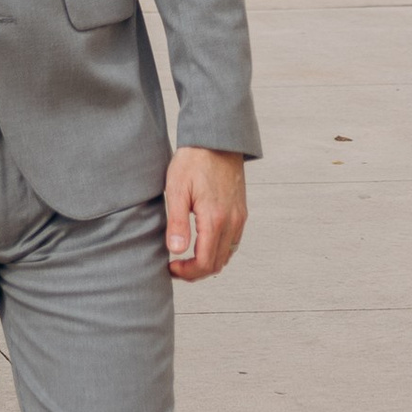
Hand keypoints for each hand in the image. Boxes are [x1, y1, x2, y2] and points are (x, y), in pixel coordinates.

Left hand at [163, 147, 246, 282]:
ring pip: (227, 255)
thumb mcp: (177, 188)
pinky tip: (204, 244)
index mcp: (214, 219)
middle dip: (196, 272)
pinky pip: (233, 242)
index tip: (171, 268)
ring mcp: (239, 218)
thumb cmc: (193, 160)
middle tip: (177, 268)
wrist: (216, 139)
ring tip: (187, 258)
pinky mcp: (241, 212)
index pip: (205, 263)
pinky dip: (219, 251)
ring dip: (208, 263)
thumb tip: (175, 251)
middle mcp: (232, 222)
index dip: (188, 273)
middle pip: (217, 264)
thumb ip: (177, 222)